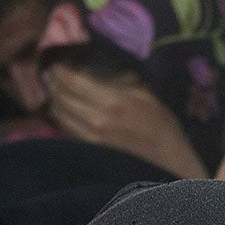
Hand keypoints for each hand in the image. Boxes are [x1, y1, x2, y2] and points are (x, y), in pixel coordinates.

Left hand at [46, 64, 207, 179]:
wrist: (171, 163)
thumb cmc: (163, 127)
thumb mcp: (146, 95)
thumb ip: (118, 80)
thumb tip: (94, 66)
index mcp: (112, 101)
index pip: (71, 80)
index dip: (60, 69)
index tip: (58, 62)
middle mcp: (97, 119)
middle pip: (60, 96)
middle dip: (53, 82)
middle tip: (53, 74)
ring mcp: (92, 137)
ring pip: (59, 114)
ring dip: (54, 100)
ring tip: (56, 91)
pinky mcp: (91, 149)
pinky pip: (66, 129)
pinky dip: (61, 117)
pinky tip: (64, 111)